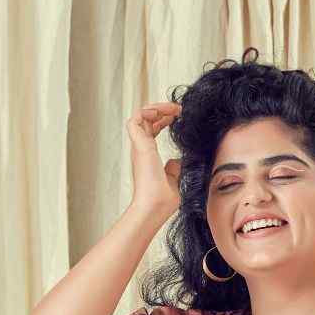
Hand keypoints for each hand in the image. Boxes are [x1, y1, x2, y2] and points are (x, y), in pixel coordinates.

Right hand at [126, 101, 183, 223]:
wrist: (155, 207)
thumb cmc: (163, 200)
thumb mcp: (174, 180)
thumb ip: (174, 169)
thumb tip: (176, 161)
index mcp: (148, 155)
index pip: (151, 130)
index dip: (163, 119)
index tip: (178, 116)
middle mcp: (141, 148)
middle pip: (146, 119)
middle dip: (162, 109)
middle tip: (179, 108)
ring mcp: (139, 146)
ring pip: (140, 115)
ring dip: (156, 107)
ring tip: (173, 107)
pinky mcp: (139, 146)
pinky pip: (135, 119)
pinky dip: (147, 111)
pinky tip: (162, 112)